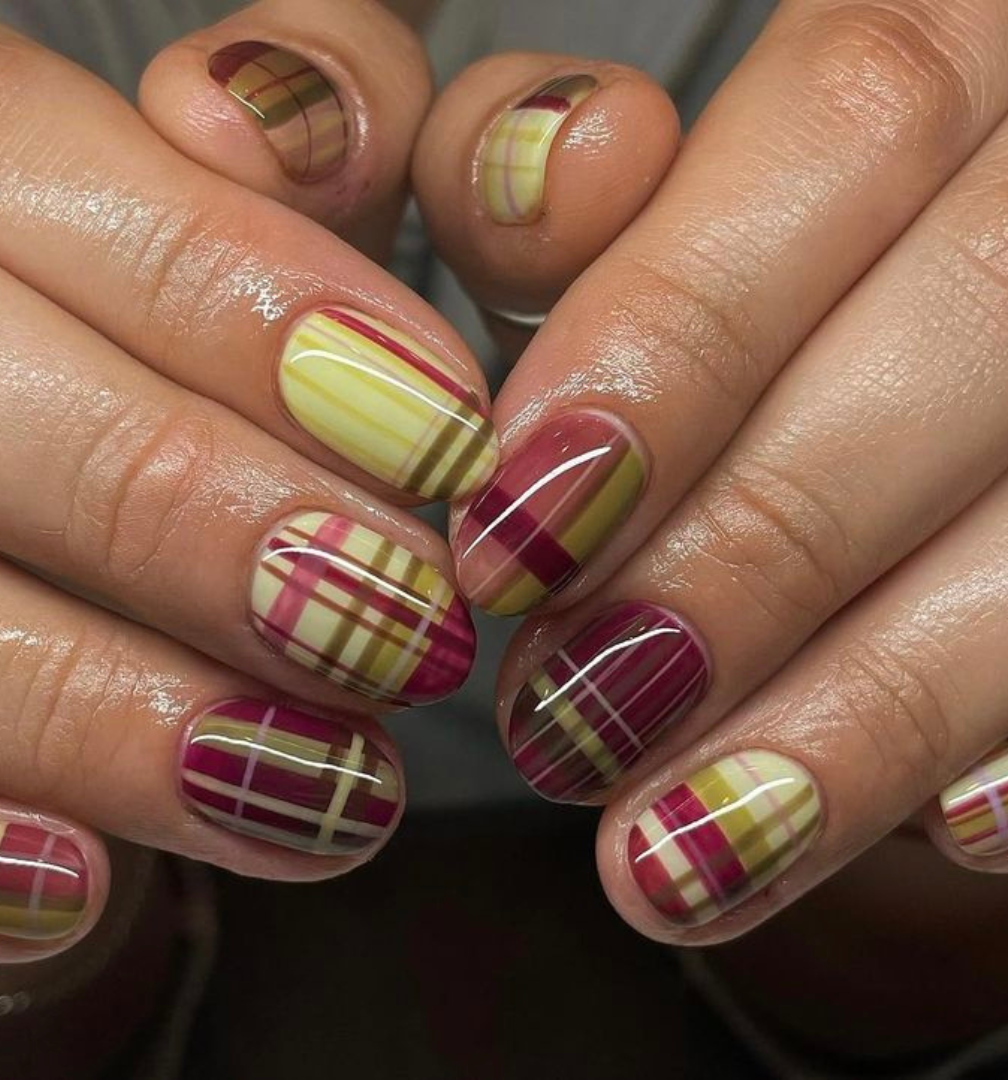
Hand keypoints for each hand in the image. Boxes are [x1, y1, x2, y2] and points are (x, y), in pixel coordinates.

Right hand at [0, 0, 490, 961]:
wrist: (29, 545)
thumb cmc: (161, 360)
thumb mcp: (243, 214)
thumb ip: (324, 124)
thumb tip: (370, 126)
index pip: (18, 149)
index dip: (238, 298)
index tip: (445, 442)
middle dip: (196, 515)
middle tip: (411, 630)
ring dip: (107, 708)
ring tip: (328, 788)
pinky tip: (77, 887)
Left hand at [414, 0, 1007, 943]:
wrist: (911, 342)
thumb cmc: (747, 276)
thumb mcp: (637, 210)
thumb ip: (549, 184)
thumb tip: (544, 178)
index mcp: (958, 37)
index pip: (852, 115)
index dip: (677, 337)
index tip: (510, 531)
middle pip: (975, 318)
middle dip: (758, 546)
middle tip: (571, 713)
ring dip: (870, 708)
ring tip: (676, 850)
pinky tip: (943, 833)